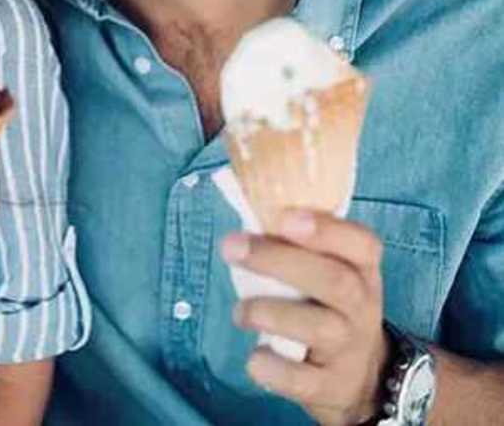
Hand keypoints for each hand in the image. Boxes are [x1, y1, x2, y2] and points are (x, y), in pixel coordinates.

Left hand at [222, 210, 388, 424]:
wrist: (363, 376)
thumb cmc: (329, 305)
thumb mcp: (329, 270)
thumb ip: (297, 243)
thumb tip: (246, 207)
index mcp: (361, 270)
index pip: (362, 244)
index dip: (326, 230)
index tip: (284, 217)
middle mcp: (362, 307)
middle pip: (334, 281)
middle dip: (278, 261)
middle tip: (231, 247)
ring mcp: (348, 349)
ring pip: (319, 328)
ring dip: (269, 313)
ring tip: (240, 311)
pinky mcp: (330, 387)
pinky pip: (303, 380)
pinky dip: (275, 369)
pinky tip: (255, 359)